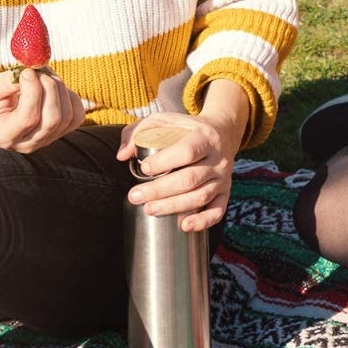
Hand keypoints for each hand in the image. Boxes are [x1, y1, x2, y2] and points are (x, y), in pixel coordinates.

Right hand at [0, 68, 86, 151]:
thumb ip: (5, 82)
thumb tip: (31, 73)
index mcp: (3, 135)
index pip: (28, 119)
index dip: (33, 92)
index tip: (27, 72)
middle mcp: (27, 144)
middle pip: (52, 120)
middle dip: (49, 88)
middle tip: (39, 70)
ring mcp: (46, 140)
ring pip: (67, 117)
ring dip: (59, 89)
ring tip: (44, 75)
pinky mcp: (60, 132)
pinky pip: (77, 115)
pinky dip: (70, 97)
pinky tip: (54, 87)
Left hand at [118, 111, 235, 232]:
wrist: (224, 132)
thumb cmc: (186, 129)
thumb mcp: (164, 121)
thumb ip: (139, 132)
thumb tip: (122, 155)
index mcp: (204, 137)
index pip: (187, 151)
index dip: (164, 162)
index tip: (143, 168)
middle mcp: (217, 158)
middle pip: (190, 178)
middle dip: (160, 190)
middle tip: (135, 196)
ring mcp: (222, 177)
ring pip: (200, 196)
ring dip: (173, 206)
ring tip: (148, 209)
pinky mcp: (225, 192)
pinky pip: (218, 210)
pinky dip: (203, 221)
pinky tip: (185, 226)